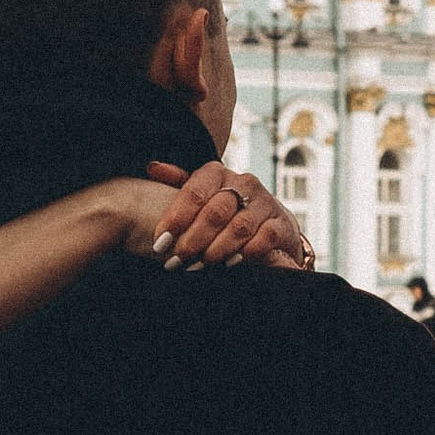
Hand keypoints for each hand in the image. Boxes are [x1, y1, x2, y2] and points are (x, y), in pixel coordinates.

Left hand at [139, 162, 313, 271]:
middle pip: (215, 212)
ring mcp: (264, 202)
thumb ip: (178, 182)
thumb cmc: (226, 210)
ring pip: (238, 227)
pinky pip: (264, 239)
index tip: (159, 242)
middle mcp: (243, 183)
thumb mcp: (201, 194)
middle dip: (192, 240)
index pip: (194, 192)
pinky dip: (245, 253)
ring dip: (216, 250)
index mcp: (217, 173)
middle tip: (176, 260)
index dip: (175, 218)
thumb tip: (153, 168)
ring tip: (199, 265)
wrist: (269, 223)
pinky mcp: (280, 223)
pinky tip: (230, 263)